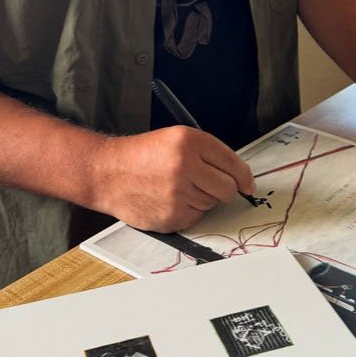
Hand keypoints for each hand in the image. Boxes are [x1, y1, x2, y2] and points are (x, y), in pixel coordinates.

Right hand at [91, 124, 254, 230]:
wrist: (108, 173)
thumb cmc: (143, 155)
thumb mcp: (177, 138)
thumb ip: (209, 153)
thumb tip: (240, 177)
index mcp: (189, 142)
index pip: (233, 163)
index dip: (244, 177)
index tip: (248, 184)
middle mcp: (184, 166)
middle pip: (227, 188)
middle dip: (223, 189)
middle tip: (207, 184)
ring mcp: (176, 193)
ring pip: (211, 204)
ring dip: (202, 199)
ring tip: (178, 187)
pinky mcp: (170, 216)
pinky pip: (196, 217)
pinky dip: (189, 211)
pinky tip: (170, 200)